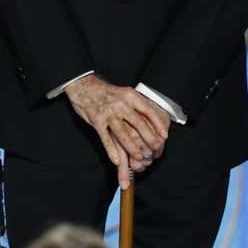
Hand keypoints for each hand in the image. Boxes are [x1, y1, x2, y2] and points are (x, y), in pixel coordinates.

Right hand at [64, 74, 170, 188]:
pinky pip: (105, 138)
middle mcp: (120, 104)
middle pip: (138, 124)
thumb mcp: (124, 93)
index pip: (148, 111)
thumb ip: (136, 105)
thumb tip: (152, 120)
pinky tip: (117, 160)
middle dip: (149, 138)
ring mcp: (107, 113)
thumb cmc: (107, 93)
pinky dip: (111, 150)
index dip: (157, 124)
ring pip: (122, 133)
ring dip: (131, 147)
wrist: (83, 86)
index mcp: (129, 96)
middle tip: (157, 150)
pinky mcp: (96, 121)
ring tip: (139, 158)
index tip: (164, 136)